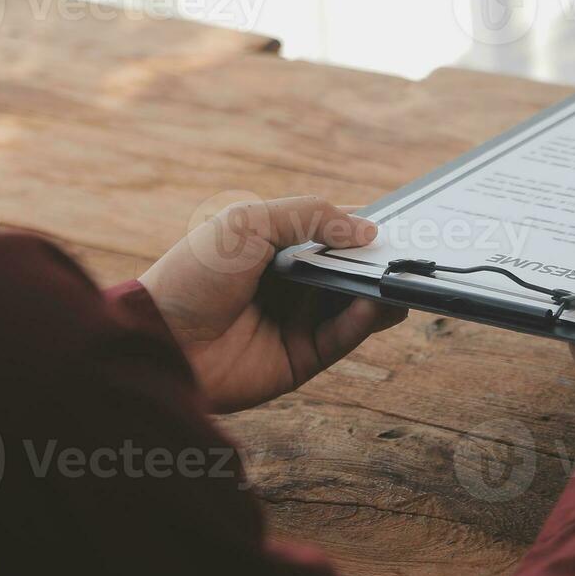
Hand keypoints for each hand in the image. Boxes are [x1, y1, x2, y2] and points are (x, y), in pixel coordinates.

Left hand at [139, 197, 407, 412]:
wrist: (160, 340)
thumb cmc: (196, 274)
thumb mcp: (250, 223)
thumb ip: (310, 216)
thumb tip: (368, 230)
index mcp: (275, 245)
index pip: (331, 231)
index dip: (364, 226)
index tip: (402, 221)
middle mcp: (291, 283)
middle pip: (350, 269)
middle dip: (380, 261)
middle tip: (415, 253)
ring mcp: (298, 321)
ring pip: (355, 305)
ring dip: (381, 292)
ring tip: (401, 280)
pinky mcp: (301, 359)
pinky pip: (342, 337)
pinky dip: (363, 320)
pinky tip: (374, 304)